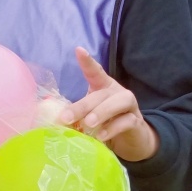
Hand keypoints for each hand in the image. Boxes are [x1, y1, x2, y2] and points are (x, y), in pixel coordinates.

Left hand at [59, 47, 159, 161]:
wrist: (130, 139)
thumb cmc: (105, 124)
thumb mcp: (88, 117)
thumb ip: (75, 115)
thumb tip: (55, 120)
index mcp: (103, 88)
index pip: (95, 72)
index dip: (88, 62)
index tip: (79, 50)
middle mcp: (117, 93)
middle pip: (100, 94)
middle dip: (82, 106)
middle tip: (66, 118)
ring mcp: (129, 106)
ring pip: (118, 102)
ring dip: (101, 112)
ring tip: (88, 124)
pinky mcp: (136, 122)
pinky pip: (126, 122)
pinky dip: (113, 129)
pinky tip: (101, 136)